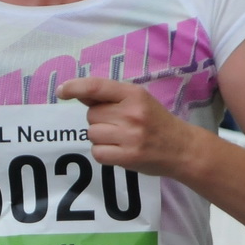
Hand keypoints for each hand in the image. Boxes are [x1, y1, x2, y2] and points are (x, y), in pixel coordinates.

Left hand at [57, 76, 195, 175]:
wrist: (182, 148)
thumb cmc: (156, 122)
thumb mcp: (139, 101)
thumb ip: (110, 97)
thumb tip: (77, 92)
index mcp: (134, 94)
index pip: (96, 87)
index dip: (75, 87)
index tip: (61, 91)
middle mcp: (131, 113)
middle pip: (91, 115)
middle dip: (99, 120)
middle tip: (119, 125)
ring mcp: (130, 136)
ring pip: (92, 134)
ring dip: (101, 138)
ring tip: (121, 138)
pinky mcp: (128, 157)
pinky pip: (97, 153)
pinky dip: (103, 153)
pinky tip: (119, 150)